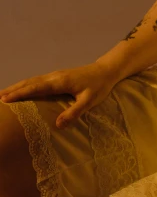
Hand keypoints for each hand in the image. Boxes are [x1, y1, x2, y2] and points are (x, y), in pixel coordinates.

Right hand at [0, 63, 119, 128]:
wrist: (106, 71)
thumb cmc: (99, 86)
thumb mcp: (89, 101)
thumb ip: (74, 112)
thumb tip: (58, 125)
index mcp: (60, 81)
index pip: (36, 87)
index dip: (20, 93)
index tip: (6, 98)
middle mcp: (55, 76)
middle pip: (30, 82)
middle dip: (14, 89)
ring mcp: (56, 75)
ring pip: (32, 80)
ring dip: (18, 86)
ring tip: (4, 95)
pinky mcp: (57, 76)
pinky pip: (38, 80)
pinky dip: (26, 85)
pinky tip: (21, 90)